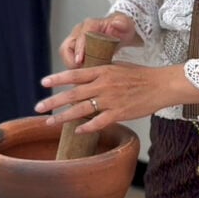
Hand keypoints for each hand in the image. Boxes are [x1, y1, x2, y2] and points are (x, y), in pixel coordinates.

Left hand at [36, 62, 198, 132]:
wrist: (160, 85)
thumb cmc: (140, 75)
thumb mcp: (118, 67)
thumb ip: (101, 71)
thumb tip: (84, 76)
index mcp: (103, 71)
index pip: (75, 74)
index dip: (58, 78)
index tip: (43, 82)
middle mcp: (103, 85)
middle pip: (72, 94)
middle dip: (53, 101)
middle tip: (37, 107)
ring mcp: (110, 100)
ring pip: (81, 109)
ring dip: (63, 117)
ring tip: (50, 121)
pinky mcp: (119, 113)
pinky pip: (98, 122)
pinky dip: (86, 127)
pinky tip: (77, 130)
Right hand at [58, 14, 137, 69]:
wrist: (120, 33)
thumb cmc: (121, 29)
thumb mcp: (126, 25)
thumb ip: (123, 23)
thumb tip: (117, 23)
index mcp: (90, 24)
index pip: (80, 36)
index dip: (78, 49)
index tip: (80, 61)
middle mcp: (79, 31)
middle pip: (67, 47)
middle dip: (71, 61)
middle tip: (82, 71)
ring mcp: (76, 40)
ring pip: (65, 54)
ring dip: (71, 65)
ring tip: (84, 74)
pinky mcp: (75, 49)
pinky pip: (69, 59)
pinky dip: (75, 68)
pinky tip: (85, 73)